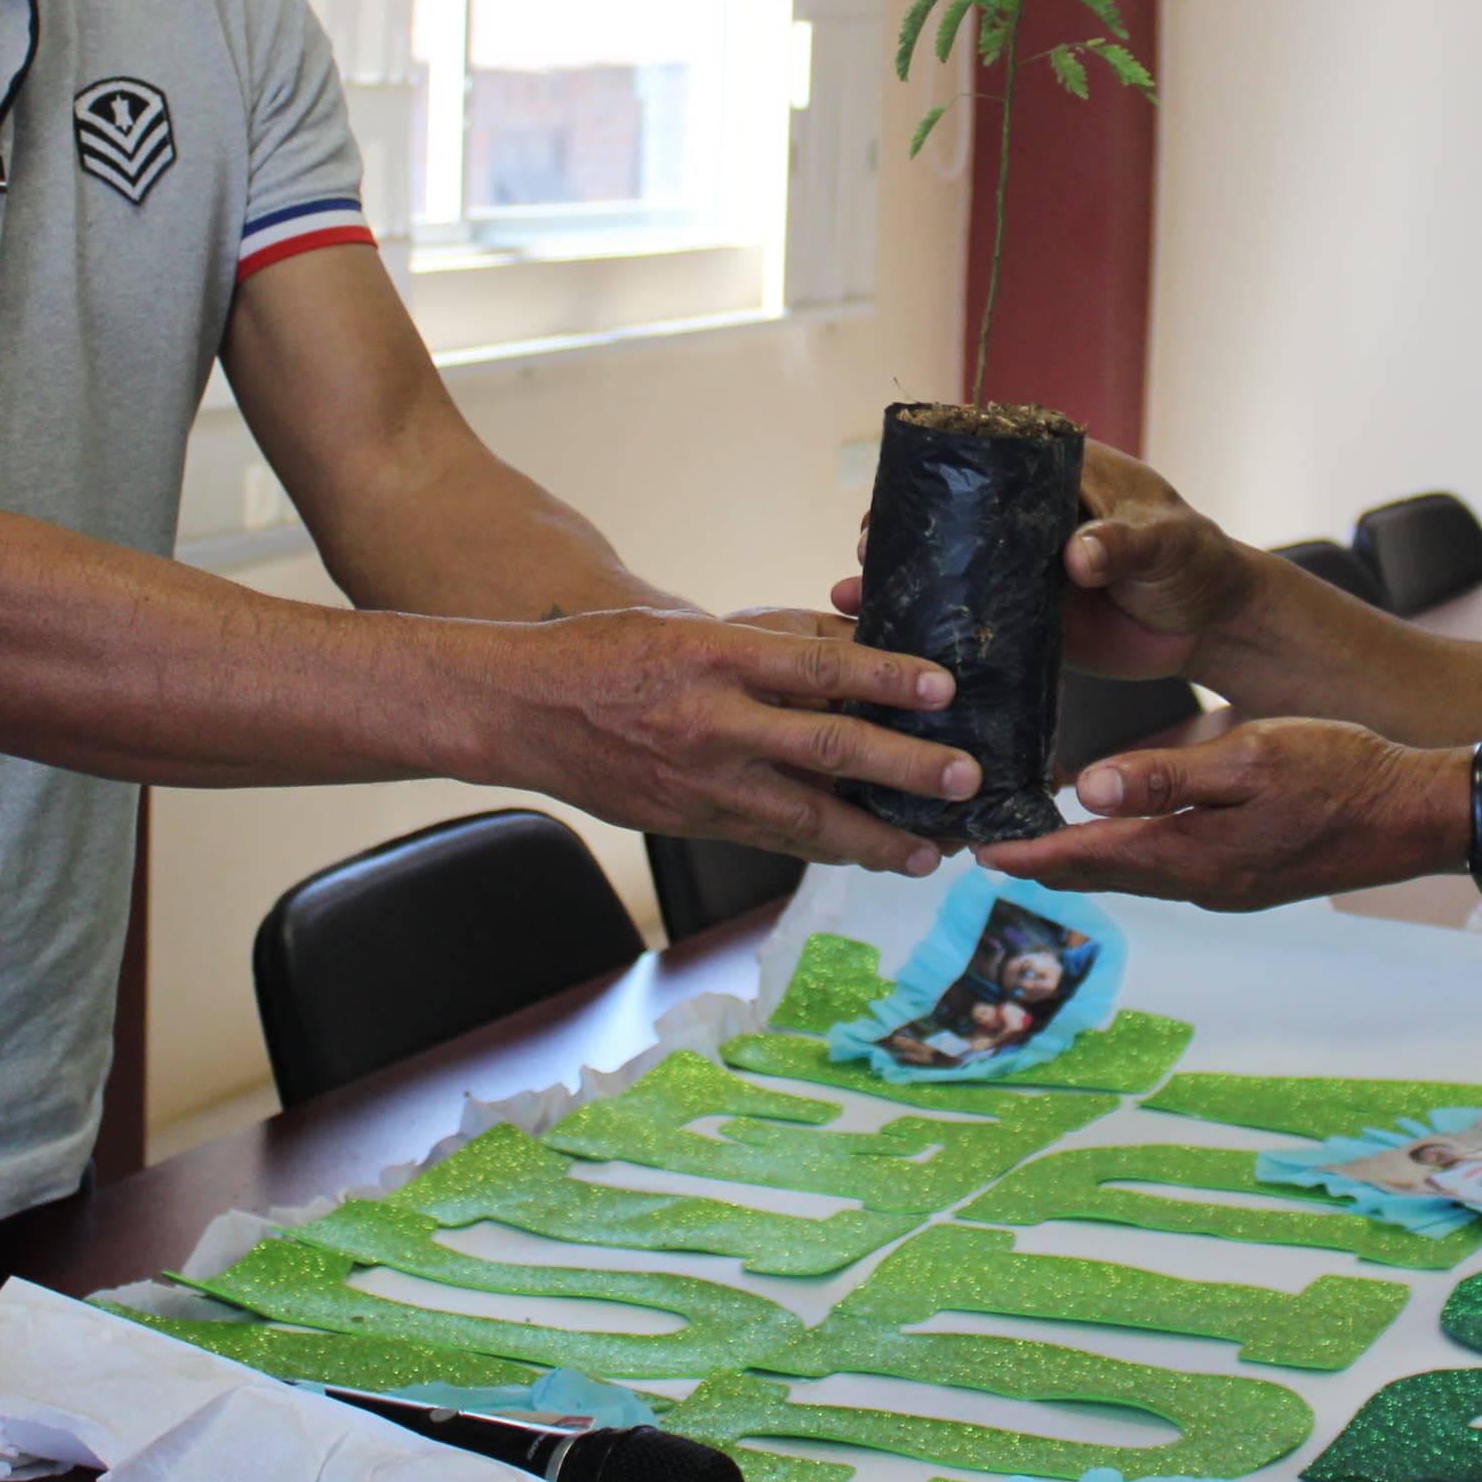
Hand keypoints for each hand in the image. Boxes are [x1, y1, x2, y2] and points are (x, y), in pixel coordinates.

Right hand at [478, 609, 971, 873]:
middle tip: (965, 779)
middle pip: (826, 747)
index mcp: (710, 655)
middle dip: (903, 769)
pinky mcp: (688, 820)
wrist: (515, 711)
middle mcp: (709, 720)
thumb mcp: (685, 624)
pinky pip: (770, 838)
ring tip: (932, 853)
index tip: (943, 688)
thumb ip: (765, 642)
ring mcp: (699, 779)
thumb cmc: (604, 652)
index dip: (885, 677)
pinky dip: (822, 848)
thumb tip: (851, 649)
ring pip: (805, 815)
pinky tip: (864, 856)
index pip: (815, 665)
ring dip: (875, 837)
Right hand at [826, 440, 1252, 684]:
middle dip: (901, 531)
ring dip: (906, 583)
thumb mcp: (1166, 543)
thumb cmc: (1197, 562)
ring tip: (854, 597)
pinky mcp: (1026, 621)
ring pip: (953, 569)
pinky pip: (973, 621)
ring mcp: (1022, 570)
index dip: (935, 474)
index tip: (896, 494)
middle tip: (862, 549)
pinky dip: (935, 631)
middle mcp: (1030, 518)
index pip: (985, 457)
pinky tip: (892, 645)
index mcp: (1060, 474)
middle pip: (952, 514)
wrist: (1214, 625)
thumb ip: (1123, 543)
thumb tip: (1077, 555)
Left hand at [978, 717, 1466, 910]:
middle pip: (1101, 876)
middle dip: (1040, 862)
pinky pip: (1166, 870)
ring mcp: (1227, 887)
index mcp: (1195, 855)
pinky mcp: (1247, 878)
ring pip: (1132, 875)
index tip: (972, 850)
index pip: (1088, 857)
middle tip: (983, 847)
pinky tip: (1117, 833)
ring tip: (1031, 839)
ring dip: (1081, 860)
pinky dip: (1126, 855)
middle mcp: (1203, 884)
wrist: (1418, 814)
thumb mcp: (1253, 757)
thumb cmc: (1344, 773)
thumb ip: (1169, 774)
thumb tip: (1088, 790)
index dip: (1026, 853)